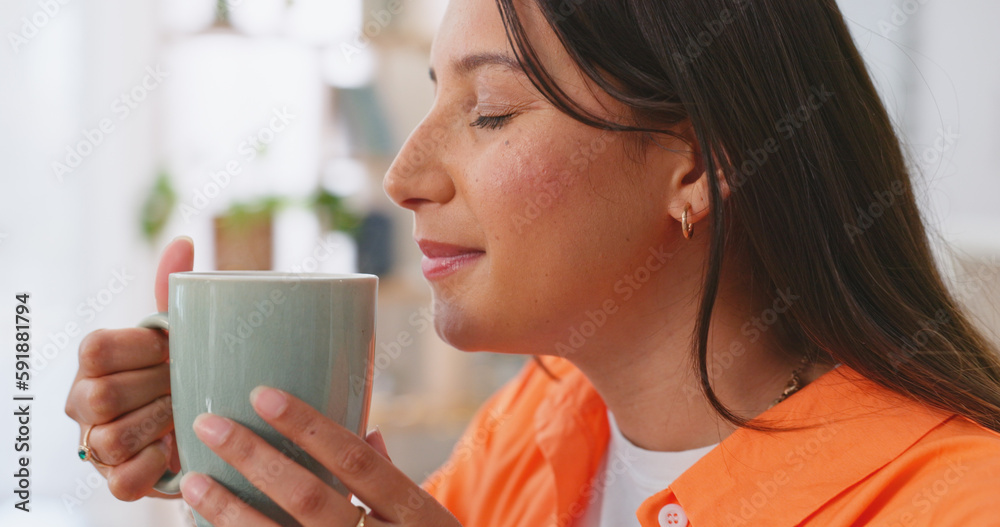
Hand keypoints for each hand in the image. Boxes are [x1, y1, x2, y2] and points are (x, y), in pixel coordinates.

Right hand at [64, 236, 193, 499]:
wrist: (198, 419)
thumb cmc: (180, 366)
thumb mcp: (179, 329)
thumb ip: (174, 289)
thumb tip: (183, 242)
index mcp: (95, 358)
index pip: (96, 348)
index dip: (141, 349)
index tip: (171, 349)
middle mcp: (84, 401)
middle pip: (101, 397)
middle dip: (155, 389)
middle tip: (184, 383)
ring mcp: (96, 444)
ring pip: (110, 439)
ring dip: (157, 425)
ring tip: (181, 413)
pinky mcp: (117, 480)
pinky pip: (122, 481)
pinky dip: (152, 465)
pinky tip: (172, 446)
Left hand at [179, 386, 462, 526]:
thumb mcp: (433, 522)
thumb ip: (394, 482)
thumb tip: (367, 433)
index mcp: (415, 516)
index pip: (356, 461)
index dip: (308, 426)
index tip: (262, 394)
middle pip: (308, 497)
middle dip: (253, 458)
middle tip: (208, 424)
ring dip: (228, 510)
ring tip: (192, 480)